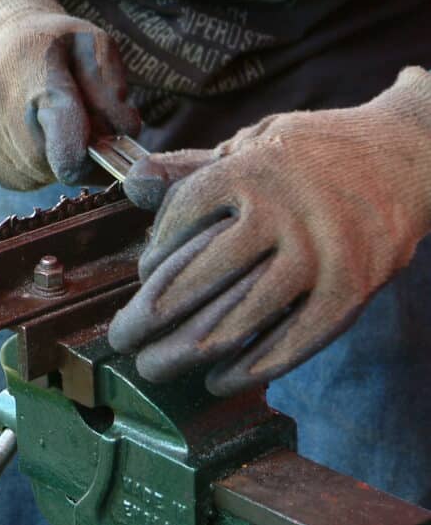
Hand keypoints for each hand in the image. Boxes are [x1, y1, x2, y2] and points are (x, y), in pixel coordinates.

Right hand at [0, 0, 138, 189]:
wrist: (2, 39)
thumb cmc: (57, 44)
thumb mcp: (94, 46)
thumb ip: (113, 88)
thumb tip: (127, 131)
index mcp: (43, 87)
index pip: (70, 155)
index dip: (96, 163)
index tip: (108, 148)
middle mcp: (9, 117)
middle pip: (62, 169)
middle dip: (81, 156)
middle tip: (81, 125)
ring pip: (43, 177)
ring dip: (58, 160)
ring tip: (54, 124)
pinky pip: (24, 179)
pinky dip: (38, 165)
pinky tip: (35, 134)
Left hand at [109, 67, 430, 395]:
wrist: (406, 154)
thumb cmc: (311, 155)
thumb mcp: (248, 145)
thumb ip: (189, 168)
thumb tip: (132, 181)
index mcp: (248, 170)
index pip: (177, 224)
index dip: (150, 258)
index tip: (141, 280)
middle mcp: (281, 213)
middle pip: (196, 280)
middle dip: (147, 318)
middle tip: (121, 339)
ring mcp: (319, 255)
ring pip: (237, 319)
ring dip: (186, 353)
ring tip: (154, 366)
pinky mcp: (351, 289)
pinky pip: (291, 343)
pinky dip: (249, 369)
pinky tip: (217, 380)